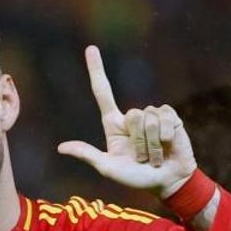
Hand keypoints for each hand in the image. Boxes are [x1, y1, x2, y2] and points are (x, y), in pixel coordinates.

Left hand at [57, 46, 196, 197]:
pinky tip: (168, 146)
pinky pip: (164, 118)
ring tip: (154, 155)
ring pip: (148, 118)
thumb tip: (61, 148)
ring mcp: (151, 115)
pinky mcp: (170, 117)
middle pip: (131, 114)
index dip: (97, 70)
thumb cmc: (136, 178)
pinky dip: (165, 137)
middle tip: (142, 157)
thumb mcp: (109, 168)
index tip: (90, 48)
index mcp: (113, 124)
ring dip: (151, 144)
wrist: (166, 181)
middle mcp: (132, 117)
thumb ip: (88, 155)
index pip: (103, 92)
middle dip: (138, 142)